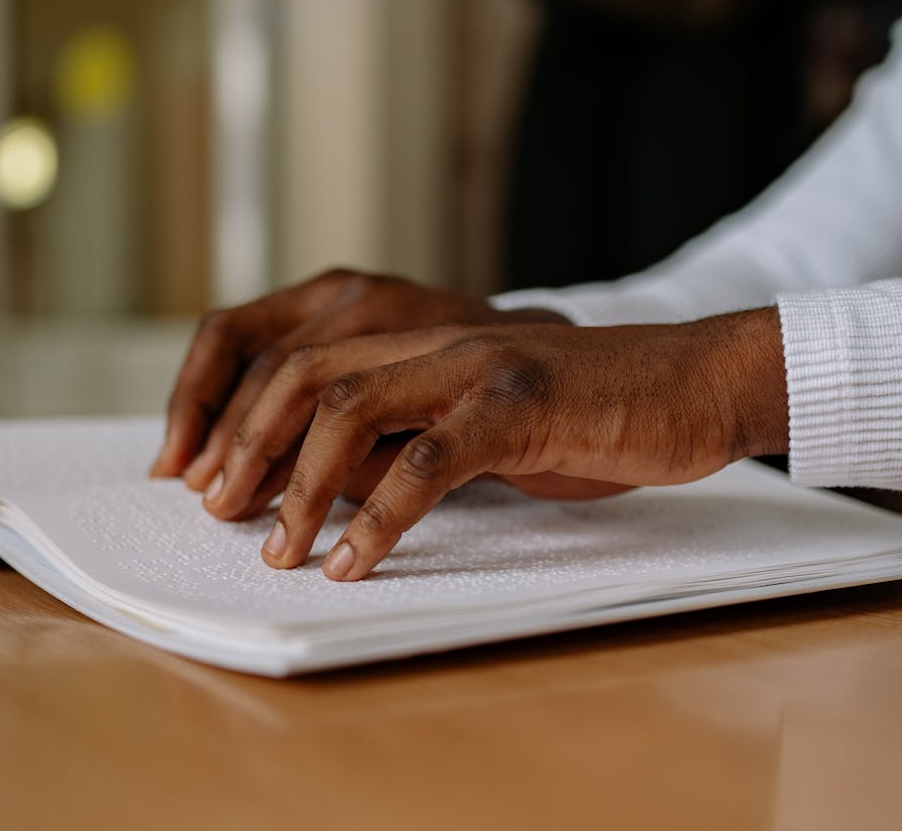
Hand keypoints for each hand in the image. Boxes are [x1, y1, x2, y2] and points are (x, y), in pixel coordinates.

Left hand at [201, 308, 787, 579]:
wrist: (693, 383)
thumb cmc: (589, 411)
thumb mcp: (481, 423)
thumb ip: (407, 438)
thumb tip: (330, 487)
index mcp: (419, 339)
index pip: (299, 357)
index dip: (241, 414)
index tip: (208, 477)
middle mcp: (435, 341)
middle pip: (304, 375)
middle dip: (246, 444)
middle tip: (216, 510)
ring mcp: (476, 367)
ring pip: (352, 408)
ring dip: (299, 485)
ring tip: (277, 549)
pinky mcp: (519, 407)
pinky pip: (429, 462)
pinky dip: (380, 517)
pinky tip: (354, 562)